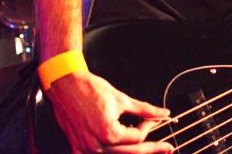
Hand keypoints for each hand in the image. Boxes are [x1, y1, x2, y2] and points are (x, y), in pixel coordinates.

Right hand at [47, 70, 172, 152]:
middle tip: (166, 148)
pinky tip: (123, 148)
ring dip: (133, 152)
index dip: (150, 127)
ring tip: (149, 148)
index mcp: (108, 133)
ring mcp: (85, 149)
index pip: (137, 138)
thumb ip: (144, 110)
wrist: (65, 85)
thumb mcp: (121, 99)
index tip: (155, 119)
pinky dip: (113, 152)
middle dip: (151, 149)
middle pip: (131, 153)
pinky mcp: (77, 148)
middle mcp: (95, 146)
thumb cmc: (89, 89)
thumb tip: (162, 113)